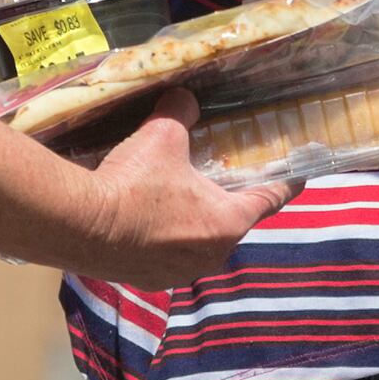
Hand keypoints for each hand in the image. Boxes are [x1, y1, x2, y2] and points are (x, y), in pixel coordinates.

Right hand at [69, 94, 296, 286]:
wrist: (79, 225)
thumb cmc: (133, 182)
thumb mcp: (162, 135)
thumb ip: (181, 113)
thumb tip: (184, 99)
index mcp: (228, 223)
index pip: (270, 198)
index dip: (285, 182)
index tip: (299, 174)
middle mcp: (211, 255)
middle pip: (232, 221)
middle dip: (227, 200)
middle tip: (221, 177)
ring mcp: (179, 273)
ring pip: (199, 241)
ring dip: (194, 221)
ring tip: (180, 197)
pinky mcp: (149, 280)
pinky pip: (168, 255)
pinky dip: (165, 237)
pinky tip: (149, 218)